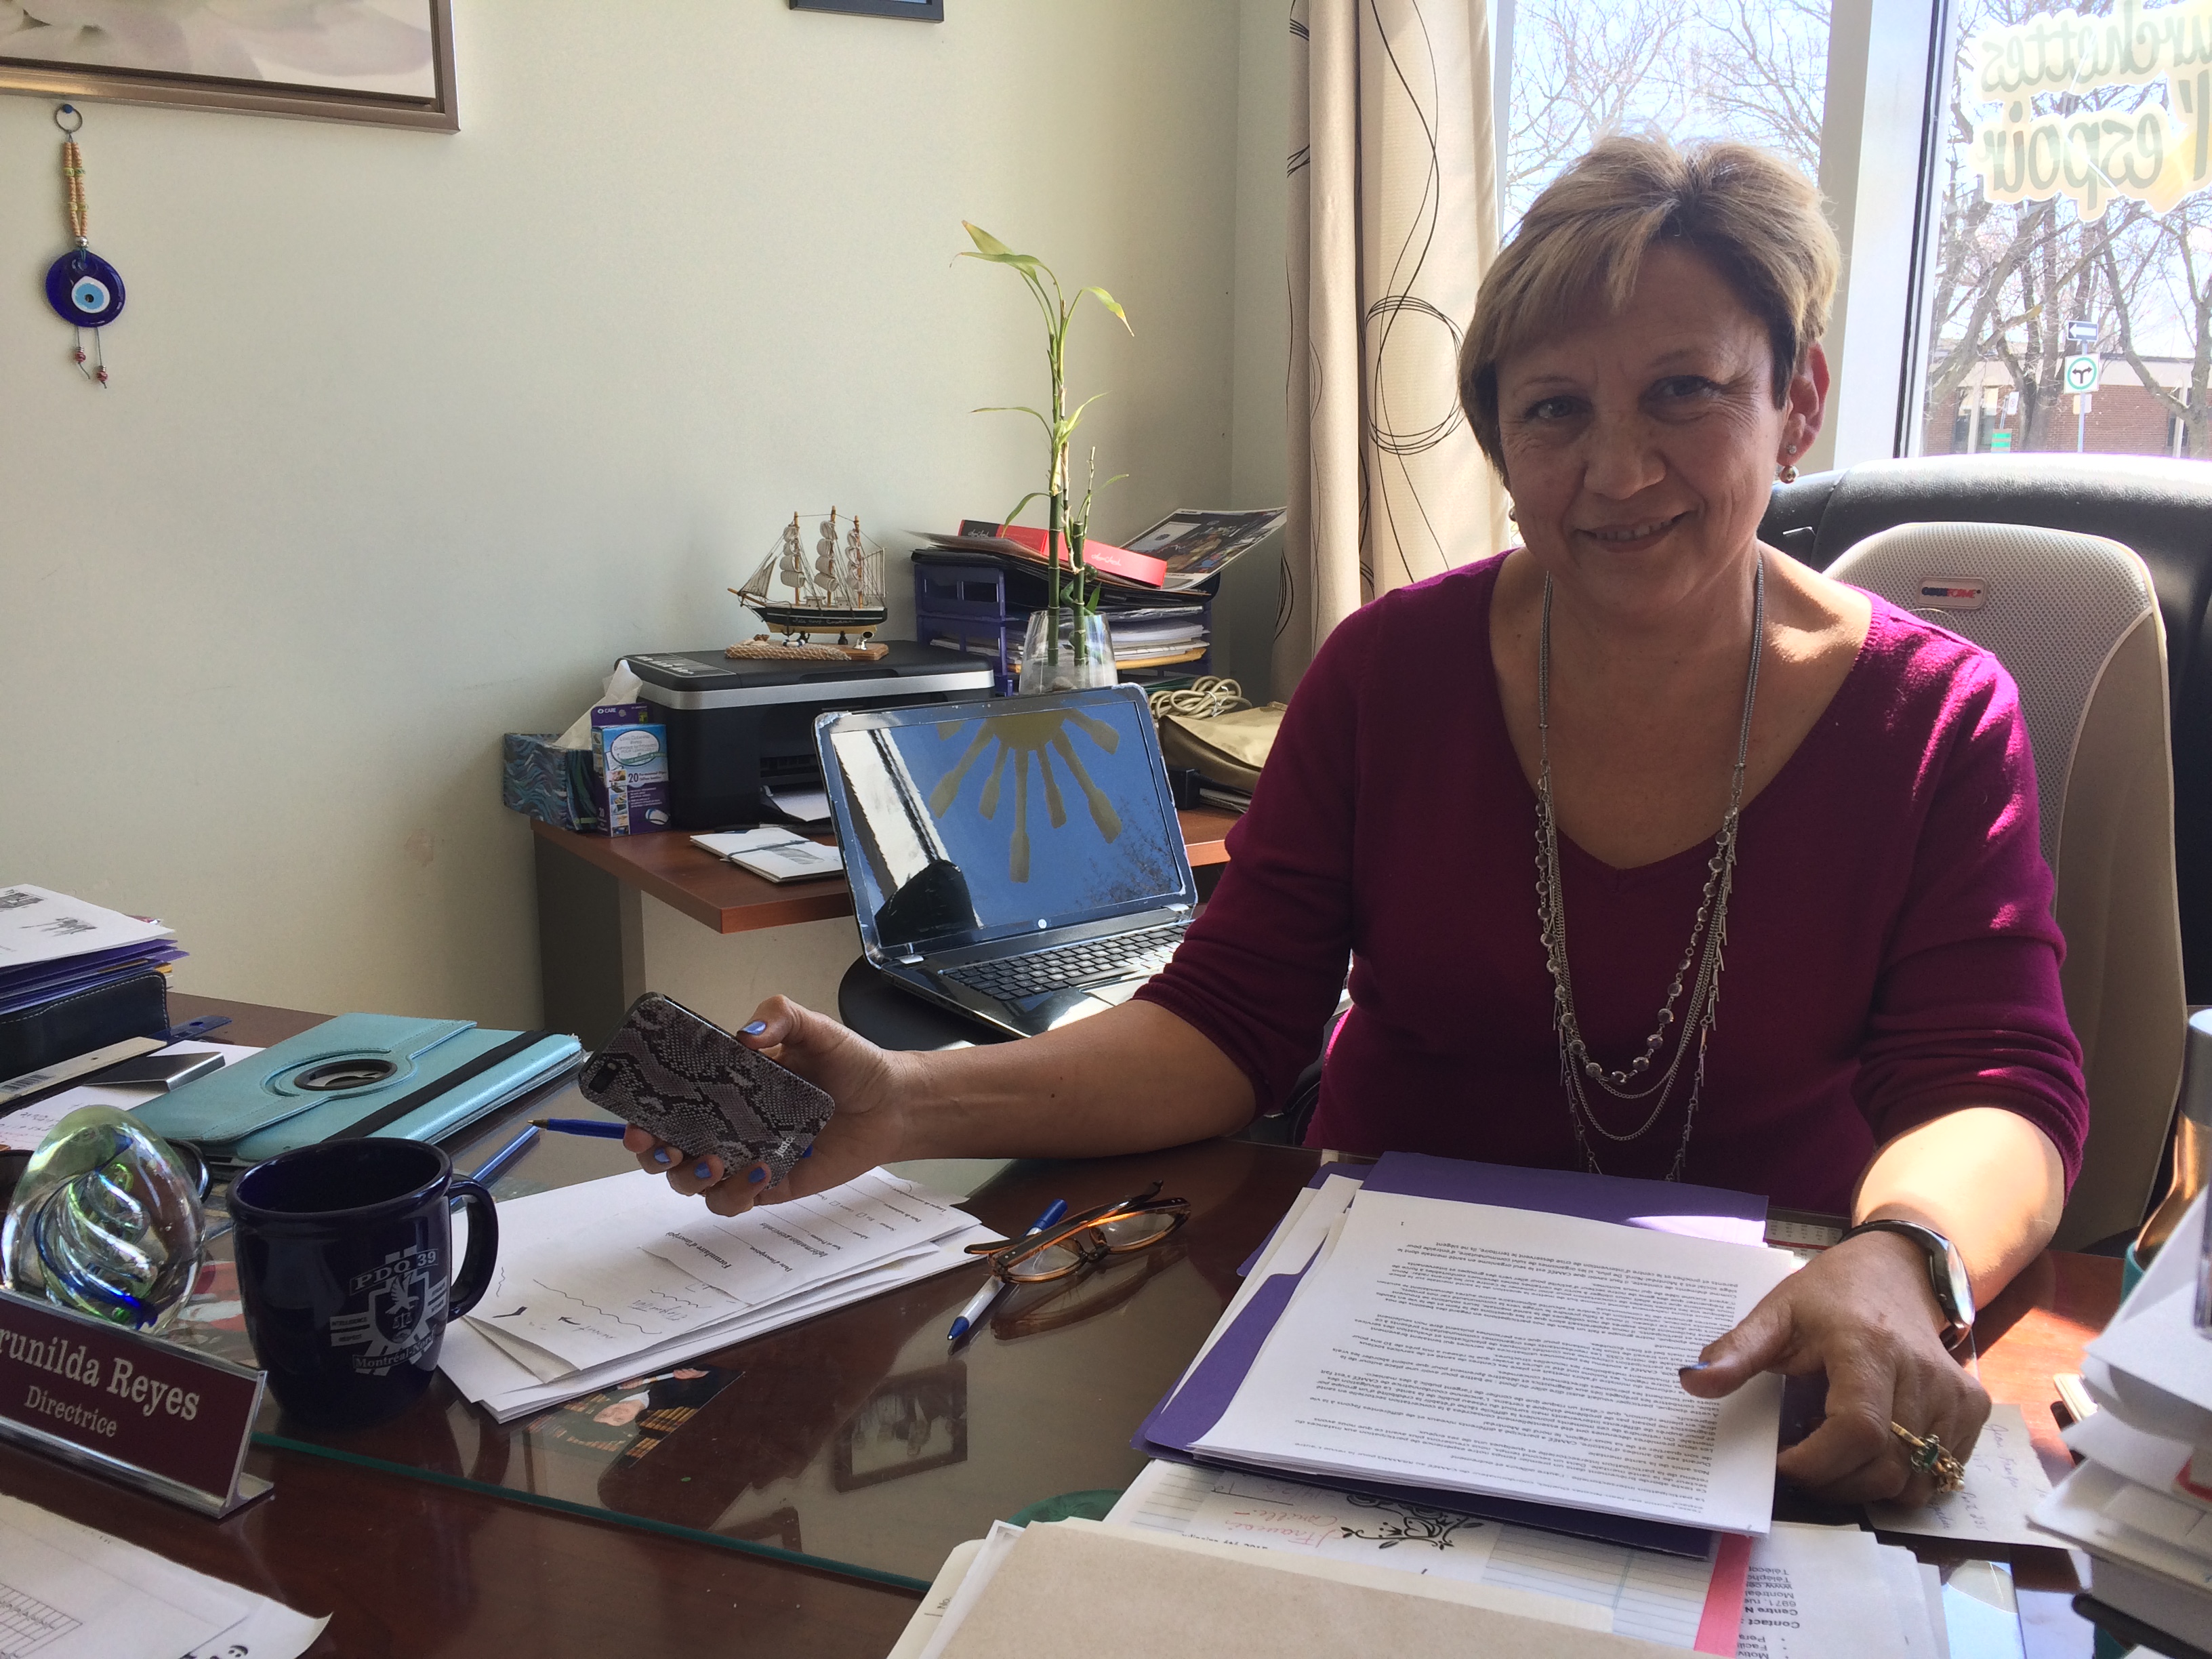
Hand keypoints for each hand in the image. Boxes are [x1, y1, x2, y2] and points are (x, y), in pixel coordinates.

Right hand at [624, 996, 913, 1218]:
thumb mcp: (814, 1028)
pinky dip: (737, 1194)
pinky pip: (735, 1201)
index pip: (667, 1100)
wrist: (891, 1102)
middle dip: (651, 1153)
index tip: (636, 1118)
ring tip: (713, 1163)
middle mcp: (725, 1124)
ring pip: (693, 1183)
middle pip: (666, 1150)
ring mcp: (744, 1157)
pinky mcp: (769, 1184)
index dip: (642, 1112)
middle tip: (662, 1147)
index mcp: (724, 1085)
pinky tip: (759, 1173)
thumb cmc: (849, 1063)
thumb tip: (745, 1034)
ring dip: (691, 1179)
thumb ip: (779, 1017)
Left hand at [1679, 1230, 1987, 1506]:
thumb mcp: (1777, 1312)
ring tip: (1835, 1456)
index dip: (1817, 1463)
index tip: (1783, 1463)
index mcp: (1867, 1346)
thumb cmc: (1832, 1293)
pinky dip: (1904, 1477)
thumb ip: (1737, 1351)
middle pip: (1888, 1465)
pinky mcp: (1973, 1408)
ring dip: (1869, 1485)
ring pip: (1917, 1478)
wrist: (1899, 1270)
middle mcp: (1920, 1373)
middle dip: (1837, 1482)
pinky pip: (1942, 1472)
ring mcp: (1955, 1394)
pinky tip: (1874, 1449)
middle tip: (1802, 1466)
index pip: (1856, 1431)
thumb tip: (1691, 1382)